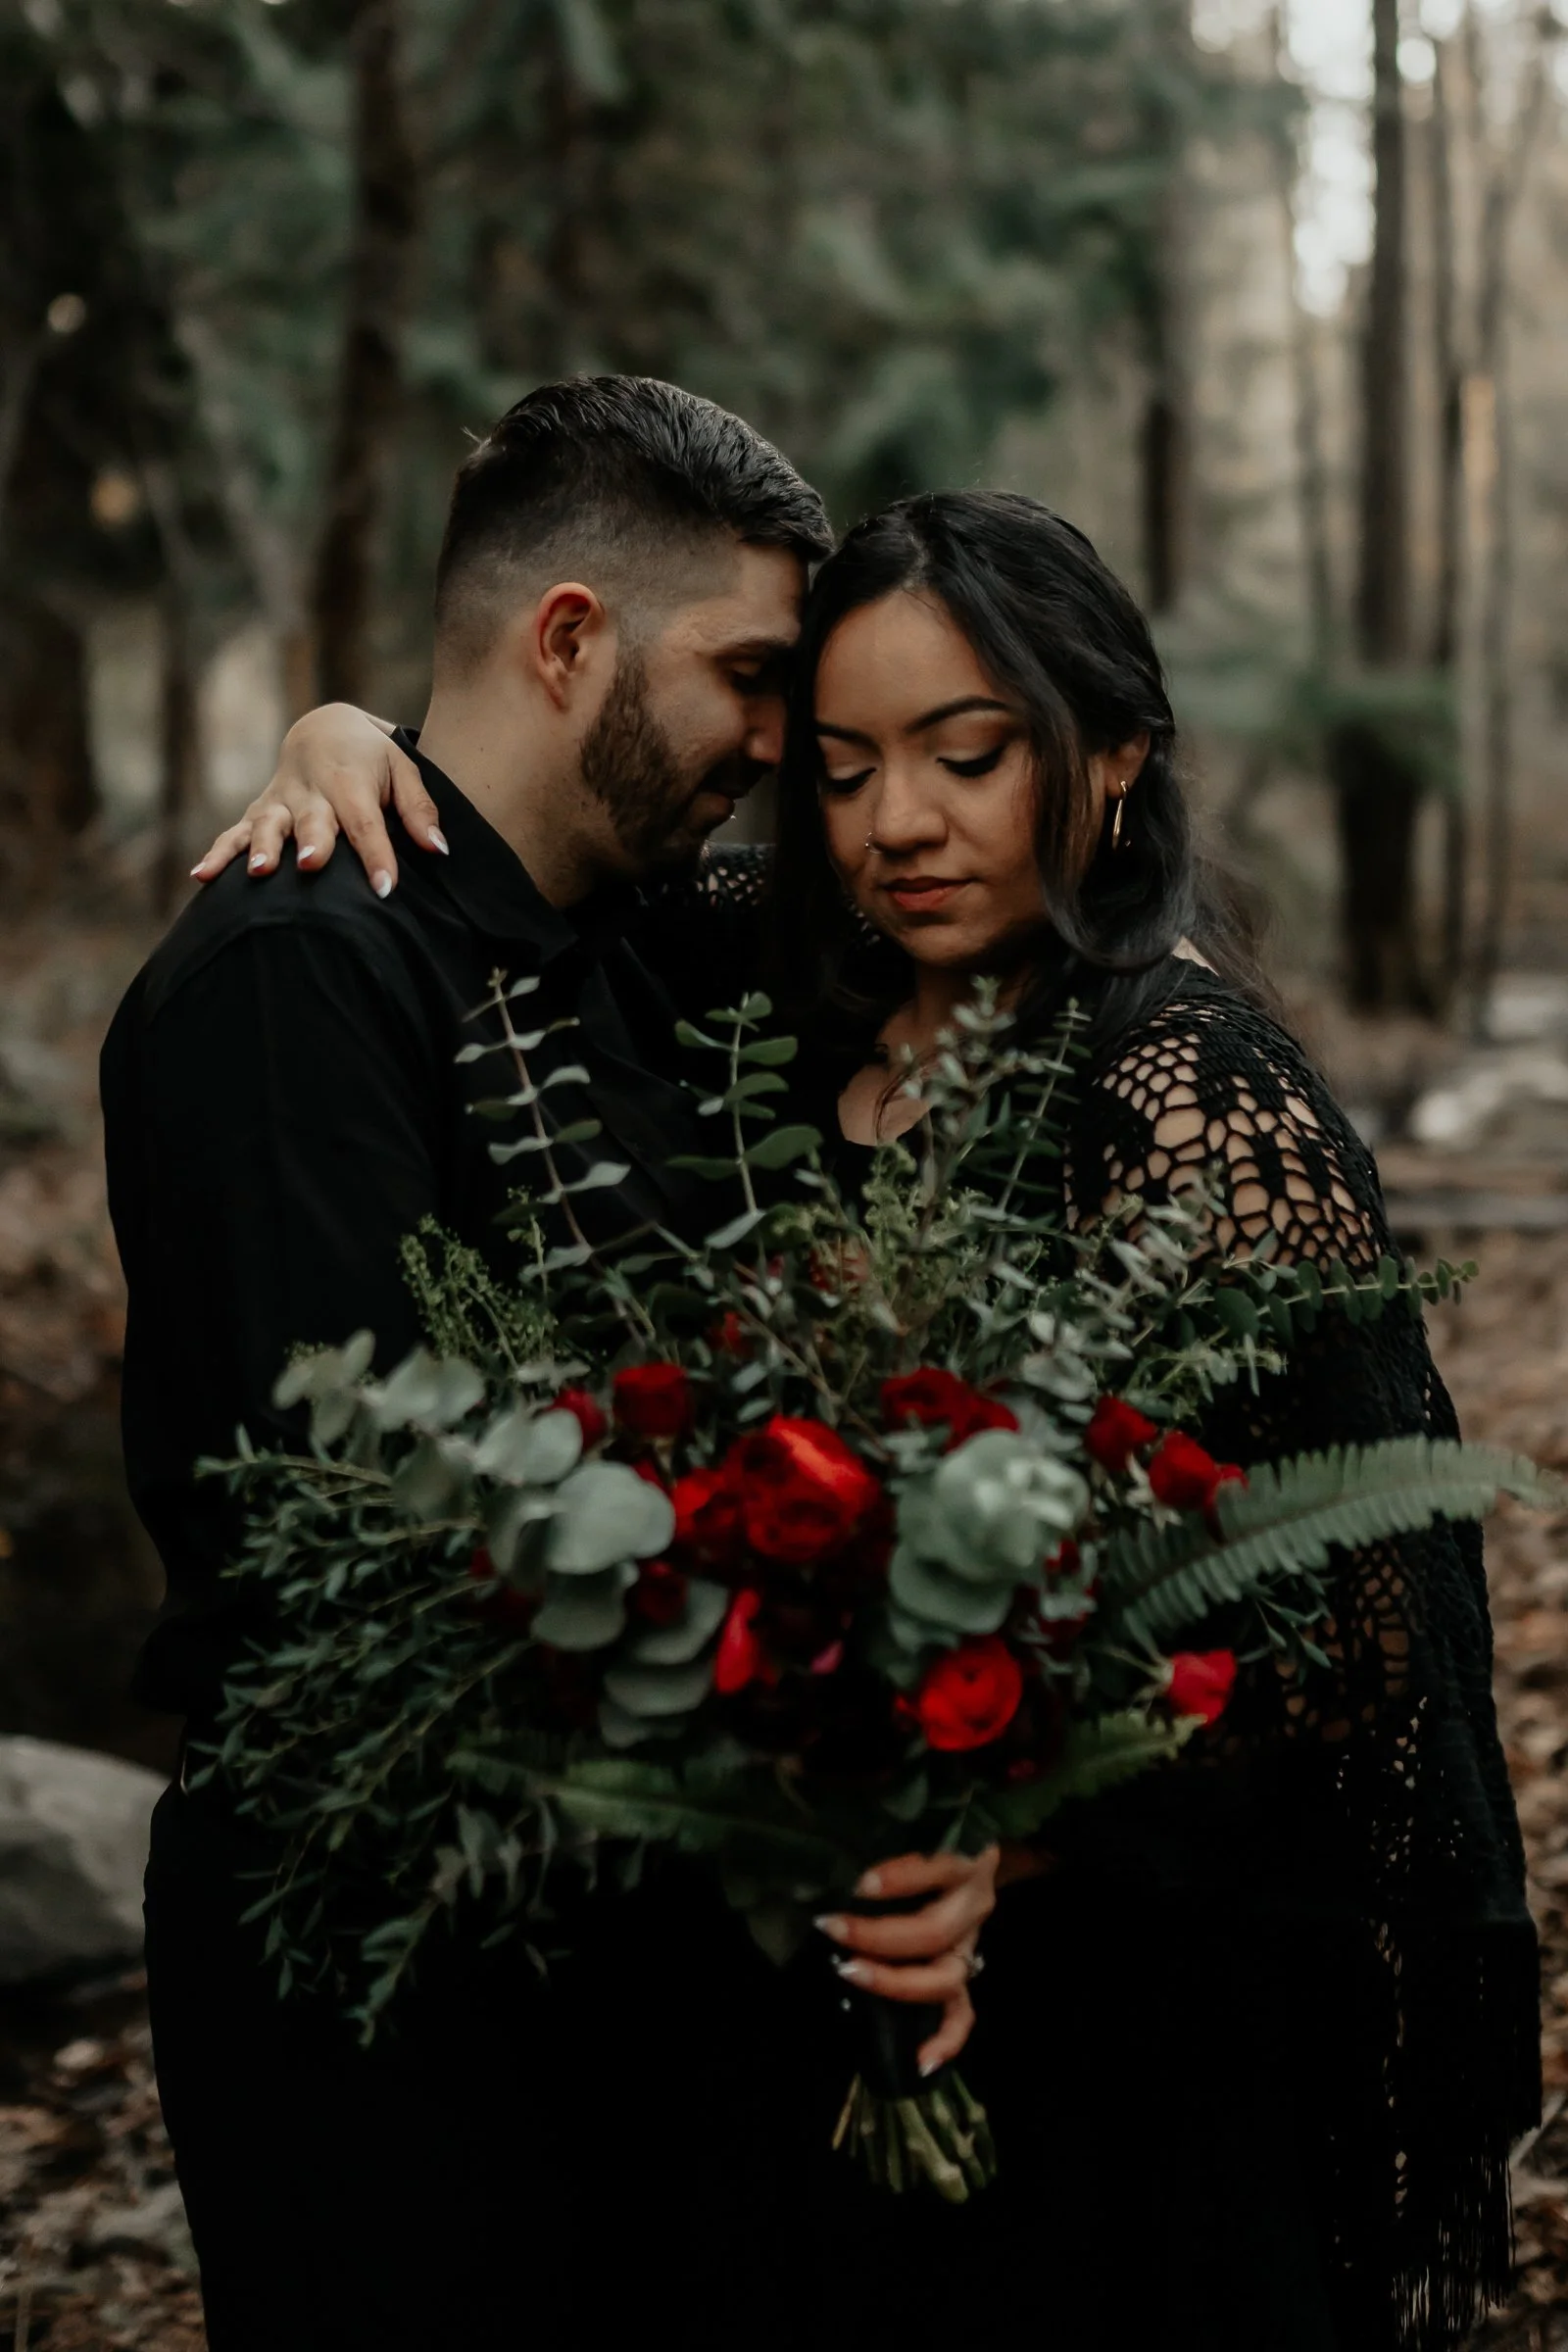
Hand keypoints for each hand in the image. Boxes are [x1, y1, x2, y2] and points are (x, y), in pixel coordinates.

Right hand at [189, 704, 446, 897]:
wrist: (325, 730)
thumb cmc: (372, 759)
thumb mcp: (403, 770)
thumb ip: (419, 809)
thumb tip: (439, 849)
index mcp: (349, 781)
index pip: (365, 823)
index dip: (375, 855)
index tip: (385, 888)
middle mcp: (310, 791)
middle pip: (312, 820)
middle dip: (312, 842)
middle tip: (313, 865)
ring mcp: (280, 802)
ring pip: (268, 825)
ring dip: (263, 847)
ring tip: (260, 872)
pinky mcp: (259, 813)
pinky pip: (234, 833)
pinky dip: (217, 854)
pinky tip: (201, 876)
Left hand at [816, 1846, 998, 2076]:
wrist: (982, 1854)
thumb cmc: (937, 1839)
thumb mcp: (924, 1830)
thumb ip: (893, 1842)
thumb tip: (835, 1859)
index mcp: (963, 1864)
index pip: (938, 1869)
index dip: (901, 1879)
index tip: (859, 1884)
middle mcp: (972, 1906)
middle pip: (933, 1932)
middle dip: (877, 1936)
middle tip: (832, 1928)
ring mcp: (971, 1945)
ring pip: (945, 1978)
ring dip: (894, 1982)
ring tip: (851, 1974)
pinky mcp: (966, 1975)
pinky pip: (963, 2015)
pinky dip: (945, 2041)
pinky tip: (921, 2061)